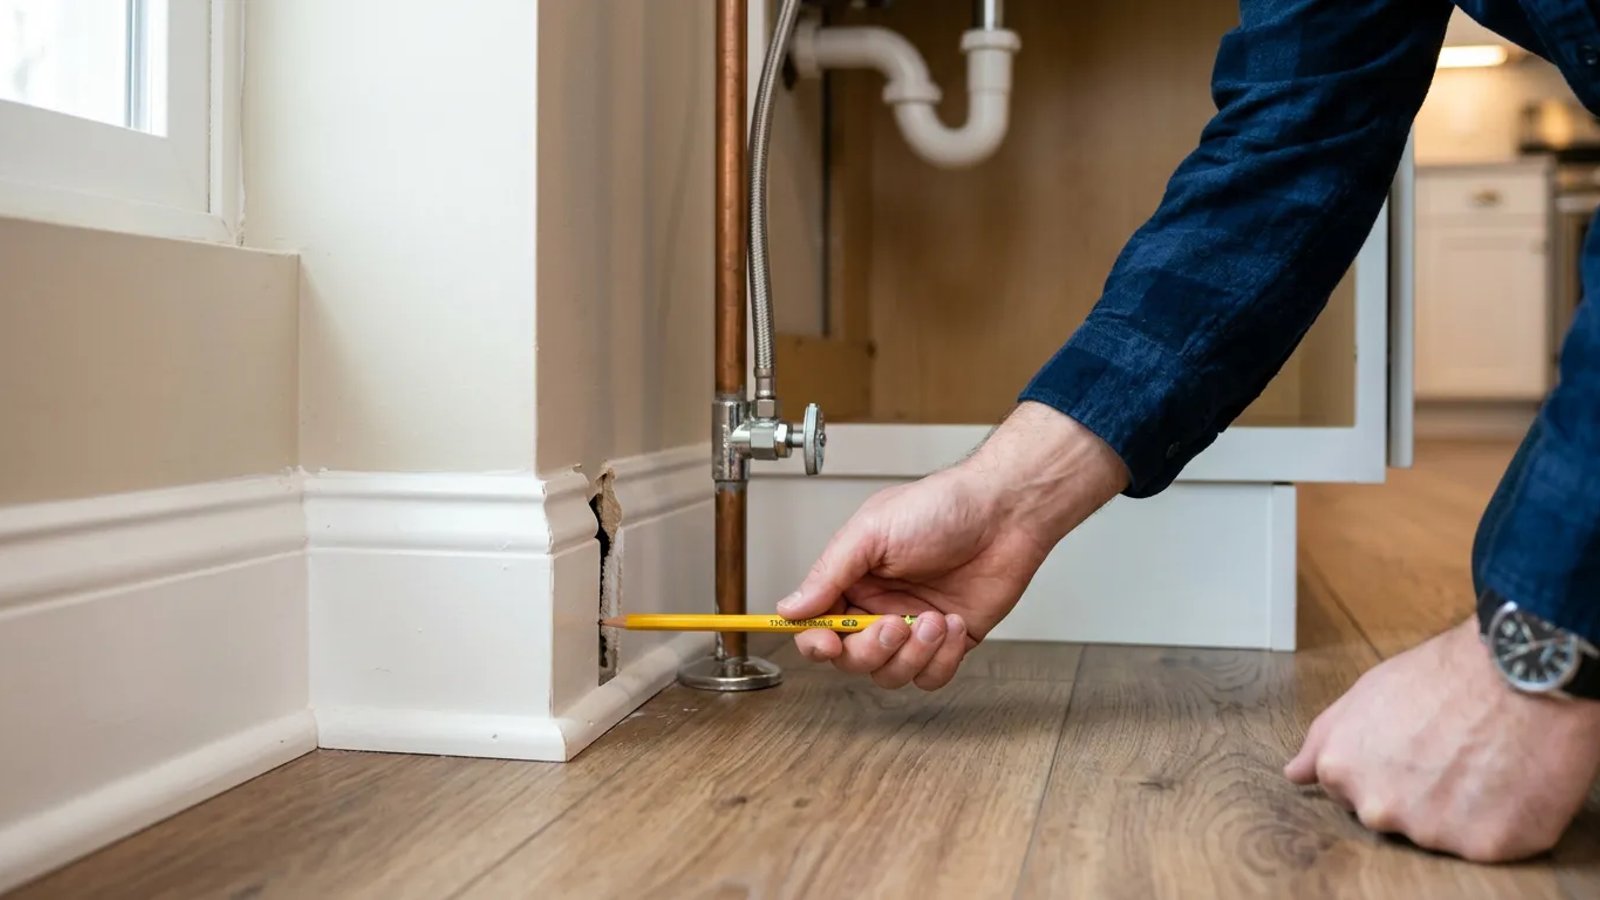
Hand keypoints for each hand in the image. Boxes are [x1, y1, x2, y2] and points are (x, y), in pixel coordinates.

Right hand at [777, 402, 1127, 689]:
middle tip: (895, 623)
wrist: (1005, 512)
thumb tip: (790, 608)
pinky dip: (943, 659)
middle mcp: (879, 606)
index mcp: (853, 579)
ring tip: (935, 619)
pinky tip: (955, 624)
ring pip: (891, 674)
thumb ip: (828, 574)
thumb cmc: (942, 507)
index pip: (817, 625)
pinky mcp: (949, 643)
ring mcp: (914, 627)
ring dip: (912, 653)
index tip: (826, 642)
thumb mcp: (871, 531)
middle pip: (851, 658)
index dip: (816, 641)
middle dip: (871, 648)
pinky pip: (931, 676)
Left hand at [1286, 617, 1599, 861]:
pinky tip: (1509, 780)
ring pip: (1441, 834)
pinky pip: (1489, 844)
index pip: (1351, 794)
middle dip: (1417, 793)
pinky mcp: (1483, 846)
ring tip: (1483, 759)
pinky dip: (1503, 820)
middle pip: (1393, 817)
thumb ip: (1323, 741)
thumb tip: (1294, 775)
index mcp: (1341, 772)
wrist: (1515, 671)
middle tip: (1451, 751)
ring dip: (1462, 808)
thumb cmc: (1441, 675)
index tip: (1412, 747)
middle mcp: (1377, 809)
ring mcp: (1429, 832)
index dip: (1386, 768)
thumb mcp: (1363, 695)